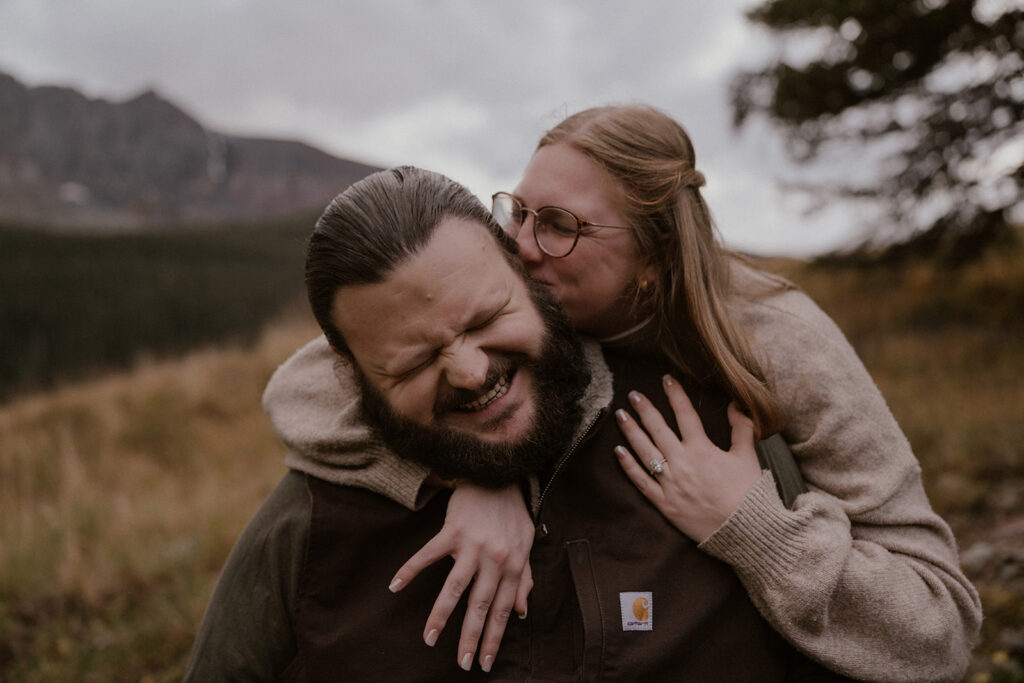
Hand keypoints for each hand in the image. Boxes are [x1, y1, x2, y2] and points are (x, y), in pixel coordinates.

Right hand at [388, 481, 533, 672]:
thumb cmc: (512, 511)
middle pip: (480, 605)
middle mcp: (494, 558)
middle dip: (470, 637)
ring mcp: (472, 545)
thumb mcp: (526, 543)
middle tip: (462, 663)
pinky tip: (395, 586)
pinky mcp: (451, 531)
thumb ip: (524, 578)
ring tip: (429, 639)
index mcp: (513, 564)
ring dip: (440, 616)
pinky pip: (427, 555)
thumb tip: (520, 612)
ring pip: (454, 588)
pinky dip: (410, 570)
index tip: (484, 662)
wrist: (498, 474)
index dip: (493, 638)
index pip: (502, 609)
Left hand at [614, 374, 761, 542]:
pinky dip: (628, 465)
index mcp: (702, 449)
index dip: (675, 394)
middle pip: (658, 429)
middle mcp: (682, 462)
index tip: (666, 379)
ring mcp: (671, 483)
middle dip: (644, 409)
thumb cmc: (749, 494)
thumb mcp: (747, 456)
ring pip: (644, 451)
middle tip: (633, 394)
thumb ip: (741, 428)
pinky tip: (618, 450)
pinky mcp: (664, 503)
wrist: (746, 531)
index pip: (685, 414)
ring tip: (620, 415)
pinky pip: (641, 481)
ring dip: (631, 431)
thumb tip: (736, 404)